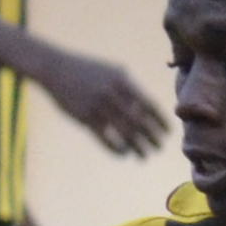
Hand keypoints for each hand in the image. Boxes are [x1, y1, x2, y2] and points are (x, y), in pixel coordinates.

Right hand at [35, 52, 168, 157]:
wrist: (56, 69)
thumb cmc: (88, 70)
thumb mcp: (112, 72)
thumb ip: (130, 88)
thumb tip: (147, 108)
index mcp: (122, 81)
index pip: (149, 104)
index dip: (160, 120)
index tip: (168, 132)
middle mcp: (112, 94)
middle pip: (139, 121)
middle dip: (152, 137)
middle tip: (160, 148)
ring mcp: (98, 106)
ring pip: (124, 133)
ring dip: (138, 147)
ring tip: (145, 156)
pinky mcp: (85, 118)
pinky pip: (105, 139)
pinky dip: (117, 149)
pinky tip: (123, 154)